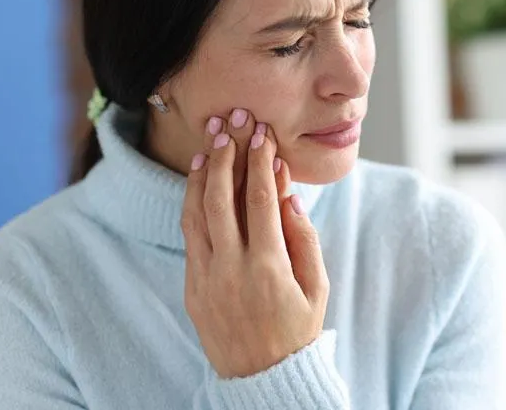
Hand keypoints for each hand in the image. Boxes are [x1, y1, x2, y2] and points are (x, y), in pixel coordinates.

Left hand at [181, 108, 329, 378]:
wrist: (262, 380)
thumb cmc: (297, 332)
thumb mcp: (316, 288)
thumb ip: (303, 239)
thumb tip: (287, 195)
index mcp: (268, 268)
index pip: (261, 200)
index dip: (259, 162)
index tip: (261, 134)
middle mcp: (231, 268)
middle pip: (221, 198)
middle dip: (225, 155)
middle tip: (230, 125)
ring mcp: (206, 277)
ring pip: (196, 212)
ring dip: (201, 173)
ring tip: (208, 143)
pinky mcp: (191, 286)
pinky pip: (189, 234)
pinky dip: (191, 203)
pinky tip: (197, 181)